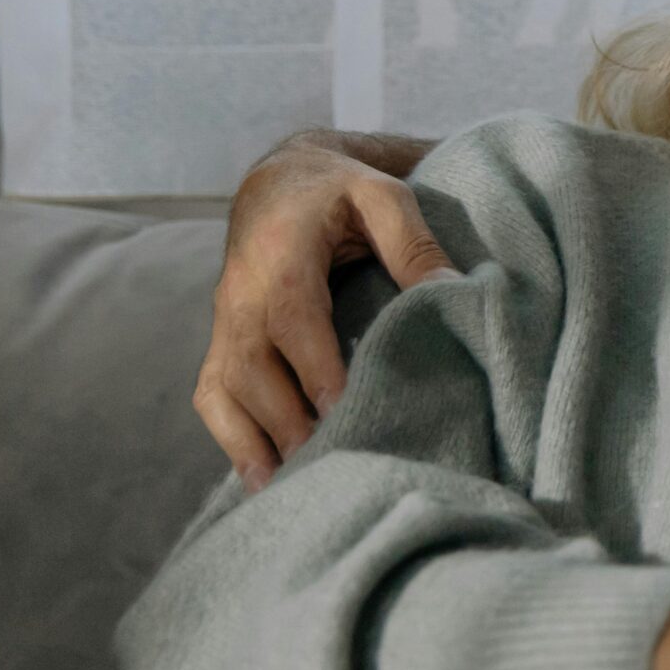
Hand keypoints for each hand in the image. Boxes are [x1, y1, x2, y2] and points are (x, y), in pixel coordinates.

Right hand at [196, 137, 457, 487]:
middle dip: (284, 418)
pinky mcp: (221, 342)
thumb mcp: (383, 196)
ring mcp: (224, 322)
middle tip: (326, 463)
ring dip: (254, 440)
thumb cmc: (339, 190)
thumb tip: (456, 288)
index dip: (311, 365)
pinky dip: (232, 438)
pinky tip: (262, 479)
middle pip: (251, 364)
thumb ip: (414, 242)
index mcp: (282, 254)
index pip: (290, 316)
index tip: (339, 408)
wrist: (278, 182)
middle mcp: (241, 294)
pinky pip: (213, 395)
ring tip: (293, 487)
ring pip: (225, 388)